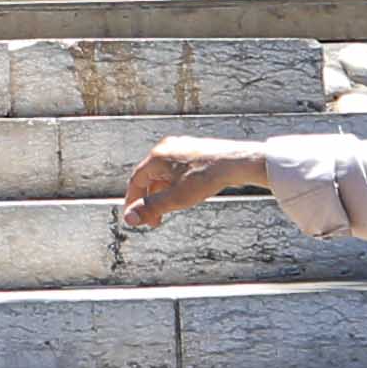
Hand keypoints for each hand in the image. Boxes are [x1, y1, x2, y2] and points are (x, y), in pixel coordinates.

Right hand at [117, 138, 267, 226]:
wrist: (237, 162)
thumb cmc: (207, 177)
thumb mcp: (176, 198)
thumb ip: (151, 208)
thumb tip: (129, 219)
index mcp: (157, 157)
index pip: (135, 181)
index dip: (133, 201)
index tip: (135, 218)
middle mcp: (166, 148)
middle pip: (149, 178)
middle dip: (150, 200)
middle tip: (155, 220)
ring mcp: (181, 147)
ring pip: (163, 174)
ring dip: (163, 193)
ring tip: (170, 209)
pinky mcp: (194, 150)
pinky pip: (176, 169)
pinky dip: (174, 185)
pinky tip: (185, 195)